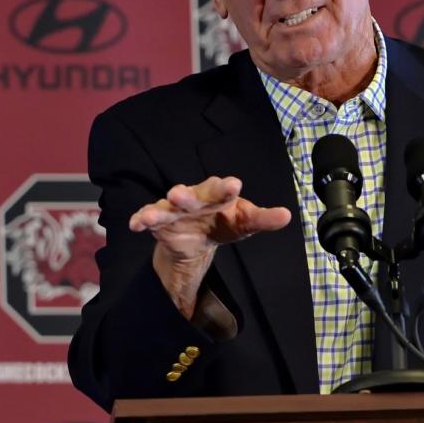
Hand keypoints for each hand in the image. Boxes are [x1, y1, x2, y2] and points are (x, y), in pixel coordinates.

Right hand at [129, 176, 290, 316]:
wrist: (200, 237)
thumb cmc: (225, 221)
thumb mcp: (246, 222)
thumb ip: (264, 219)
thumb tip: (287, 216)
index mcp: (218, 195)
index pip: (223, 189)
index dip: (226, 188)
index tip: (234, 185)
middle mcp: (194, 197)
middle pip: (192, 194)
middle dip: (187, 194)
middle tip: (181, 193)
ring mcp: (174, 208)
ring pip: (166, 205)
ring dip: (161, 207)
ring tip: (157, 211)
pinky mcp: (159, 221)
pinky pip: (148, 218)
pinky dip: (141, 219)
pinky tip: (136, 224)